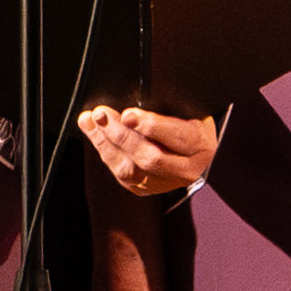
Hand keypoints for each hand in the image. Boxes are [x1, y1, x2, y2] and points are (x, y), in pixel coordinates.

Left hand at [74, 104, 221, 201]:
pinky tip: (95, 135)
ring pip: (132, 171)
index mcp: (201, 144)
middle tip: (101, 114)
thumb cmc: (192, 122)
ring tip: (90, 122)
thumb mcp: (190, 109)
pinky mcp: (148, 188)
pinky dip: (106, 153)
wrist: (198, 152)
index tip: (129, 114)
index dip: (151, 127)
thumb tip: (138, 102)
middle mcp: (187, 169)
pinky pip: (123, 175)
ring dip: (106, 144)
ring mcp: (167, 183)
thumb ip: (169, 107)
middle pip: (151, 158)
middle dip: (121, 135)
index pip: (178, 138)